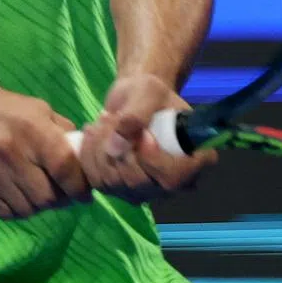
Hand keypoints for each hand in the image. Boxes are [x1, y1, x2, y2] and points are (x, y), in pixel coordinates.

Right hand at [0, 82, 91, 220]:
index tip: (85, 193)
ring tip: (40, 192)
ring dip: (40, 206)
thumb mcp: (38, 109)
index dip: (79, 185)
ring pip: (28, 209)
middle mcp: (9, 152)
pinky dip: (20, 209)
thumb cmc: (5, 109)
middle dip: (61, 199)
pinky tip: (21, 195)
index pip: (64, 166)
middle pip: (47, 196)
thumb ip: (63, 133)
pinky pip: (7, 213)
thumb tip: (84, 158)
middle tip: (63, 193)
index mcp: (30, 128)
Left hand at [77, 74, 216, 204]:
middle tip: (115, 117)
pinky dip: (89, 152)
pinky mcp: (118, 190)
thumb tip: (116, 148)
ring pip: (113, 181)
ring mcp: (143, 191)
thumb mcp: (148, 91)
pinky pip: (96, 179)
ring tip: (106, 120)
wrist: (133, 100)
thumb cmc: (149, 94)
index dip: (153, 160)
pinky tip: (94, 132)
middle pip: (138, 183)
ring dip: (101, 146)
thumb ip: (137, 115)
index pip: (173, 177)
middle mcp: (170, 184)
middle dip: (120, 146)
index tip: (143, 134)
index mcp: (192, 160)